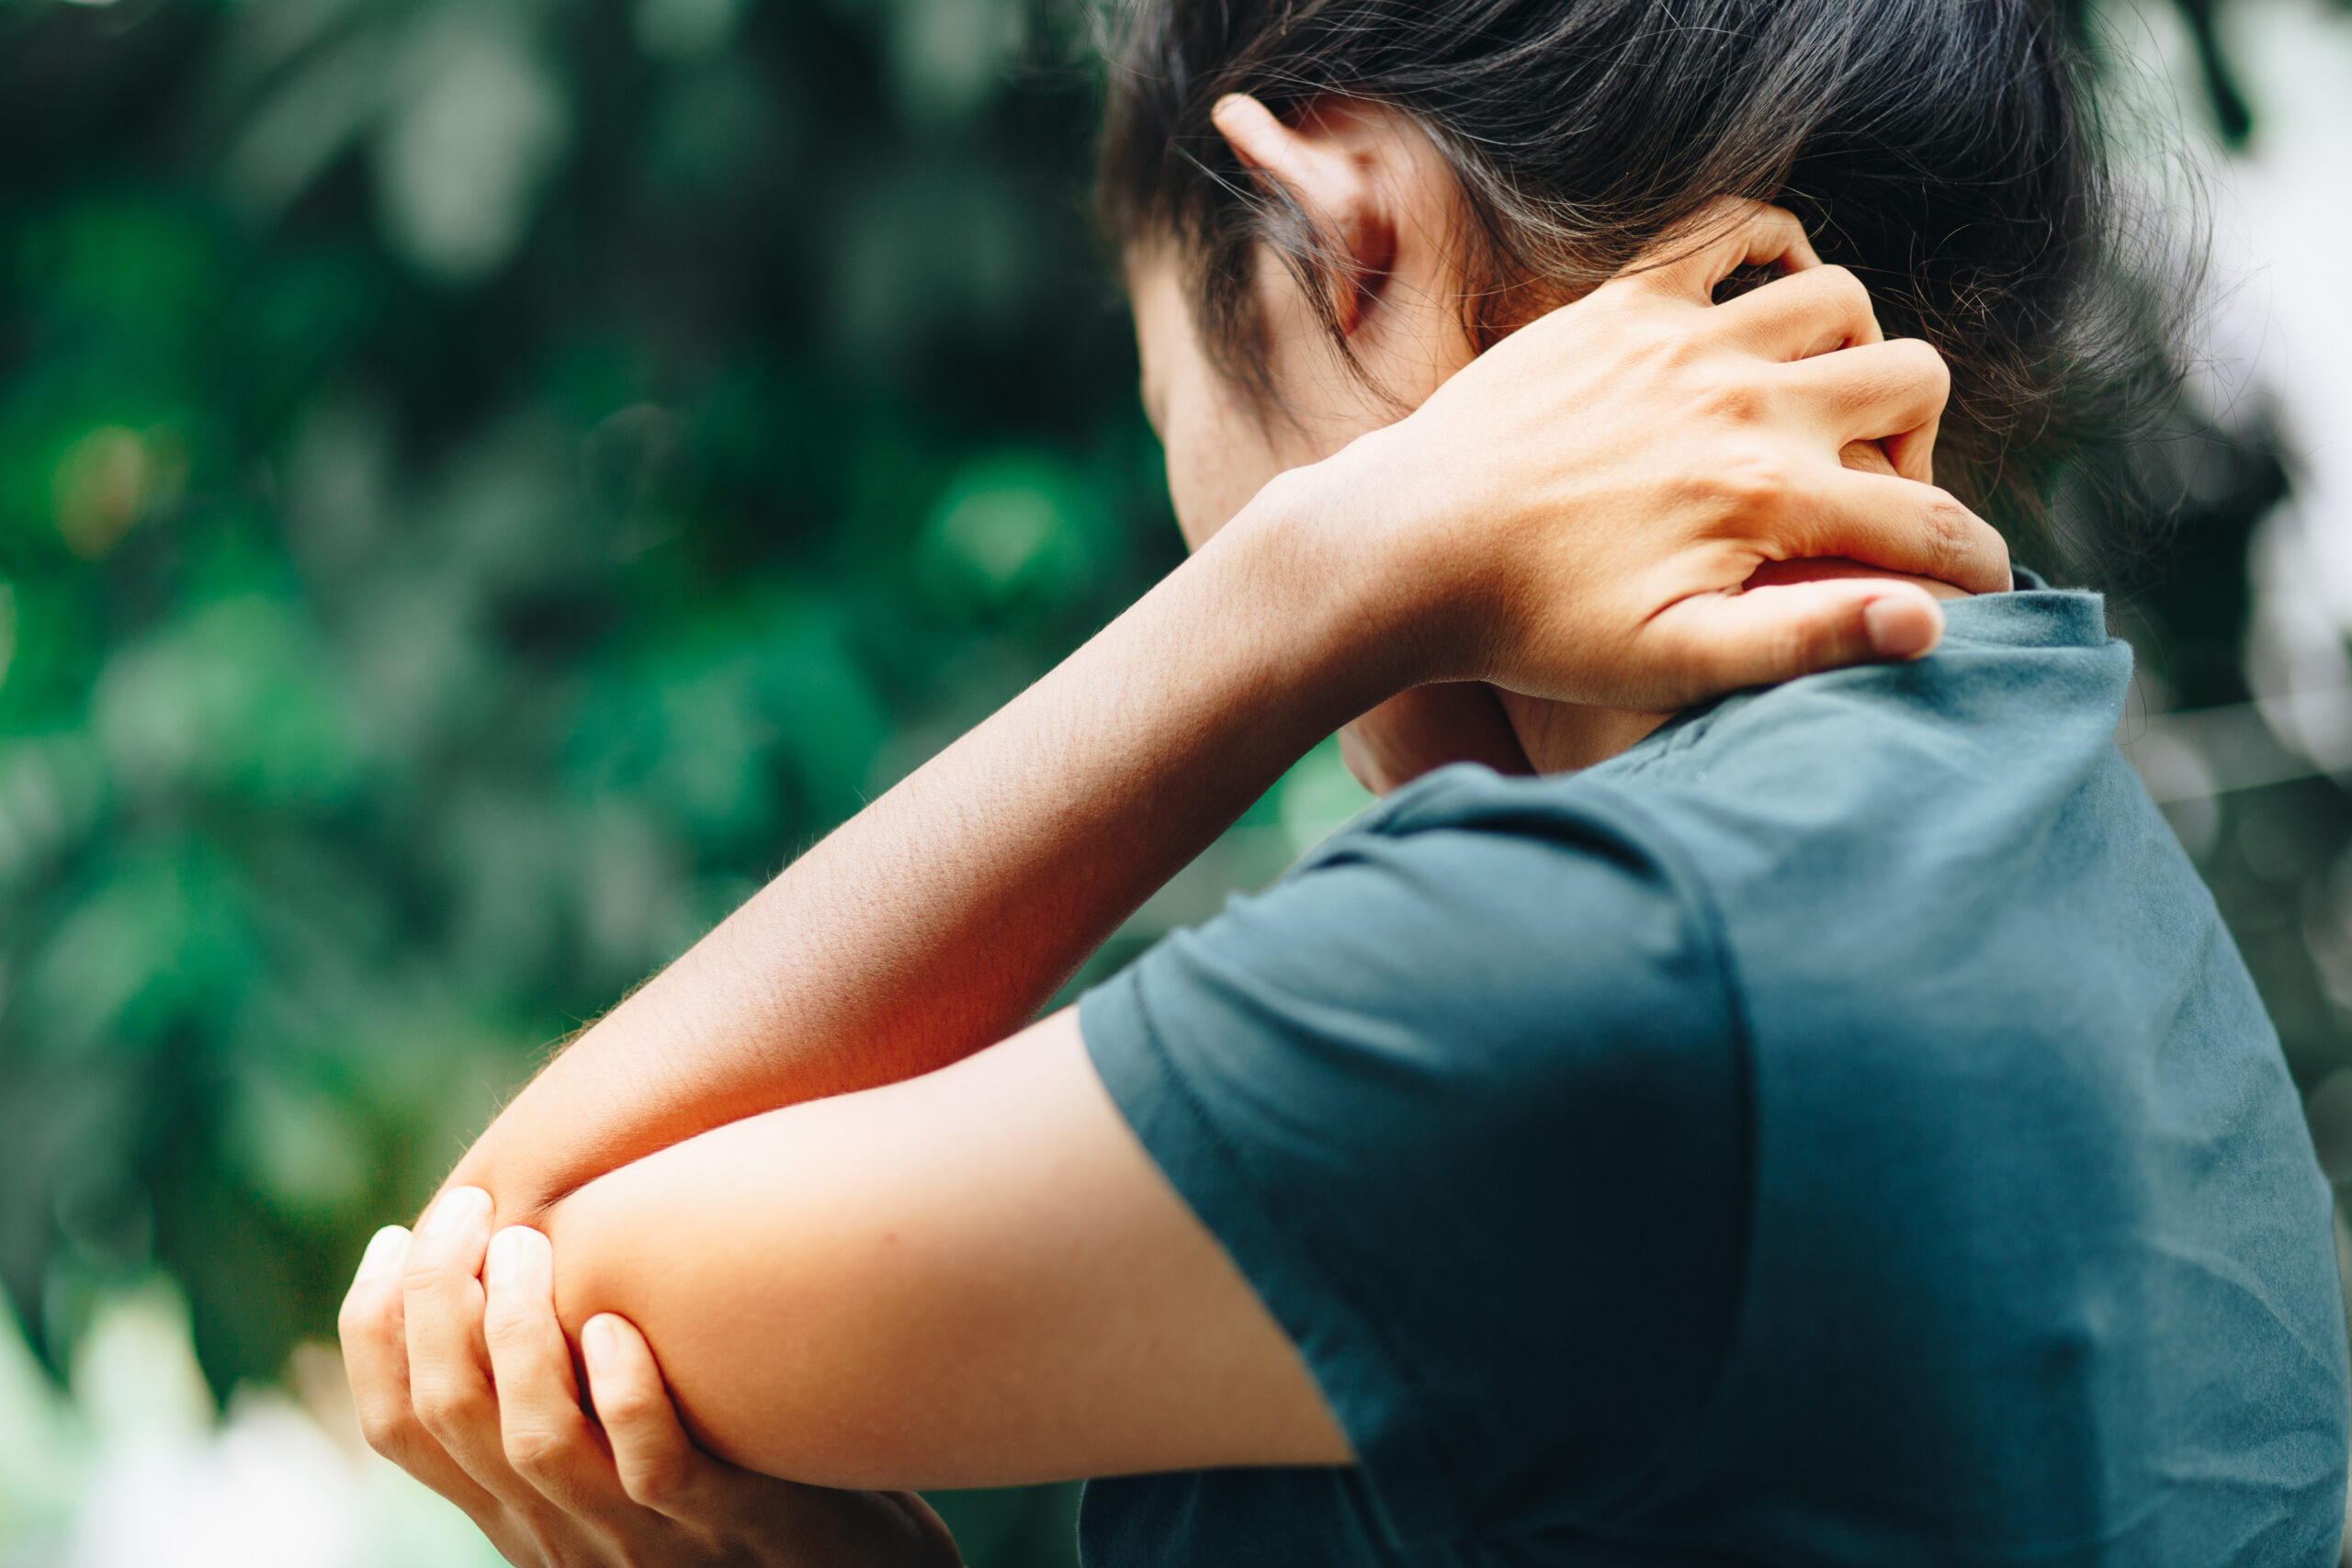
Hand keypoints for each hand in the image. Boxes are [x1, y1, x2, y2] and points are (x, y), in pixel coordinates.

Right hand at [338, 1189, 961, 1567]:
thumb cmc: (747, 1484)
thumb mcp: (633, 1443)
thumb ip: (570, 1384)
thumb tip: (519, 1261)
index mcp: (523, 1505)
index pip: (401, 1427)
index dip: (377, 1330)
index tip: (393, 1236)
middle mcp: (563, 1526)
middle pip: (451, 1417)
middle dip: (436, 1302)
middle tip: (471, 1207)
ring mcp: (645, 1532)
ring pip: (536, 1442)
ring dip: (518, 1335)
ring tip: (529, 1243)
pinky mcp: (735, 1523)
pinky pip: (656, 1468)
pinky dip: (627, 1396)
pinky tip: (619, 1325)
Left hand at [1265, 199, 2008, 711]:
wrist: (1408, 551)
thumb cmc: (1535, 627)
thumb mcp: (1672, 663)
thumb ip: (1806, 640)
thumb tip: (1931, 624)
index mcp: (1767, 495)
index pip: (1927, 520)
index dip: (1976, 562)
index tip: (1980, 589)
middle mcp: (1741, 400)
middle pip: (1913, 381)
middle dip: (1920, 444)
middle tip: (1863, 500)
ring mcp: (1681, 340)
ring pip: (1840, 302)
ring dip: (1855, 353)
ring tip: (1815, 416)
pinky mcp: (1622, 304)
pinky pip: (1730, 231)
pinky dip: (1769, 252)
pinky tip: (1764, 308)